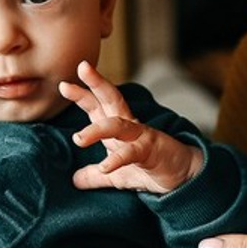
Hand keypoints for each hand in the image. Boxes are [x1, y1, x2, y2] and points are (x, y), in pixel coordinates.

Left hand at [60, 60, 203, 192]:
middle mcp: (129, 126)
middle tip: (82, 67)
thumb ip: (95, 176)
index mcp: (118, 128)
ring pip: (118, 125)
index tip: (63, 85)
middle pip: (111, 99)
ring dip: (97, 129)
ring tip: (78, 139)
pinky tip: (105, 166)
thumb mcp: (116, 175)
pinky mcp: (152, 151)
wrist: (183, 178)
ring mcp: (142, 136)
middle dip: (96, 83)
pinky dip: (118, 159)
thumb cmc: (149, 169)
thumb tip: (74, 180)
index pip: (98, 106)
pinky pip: (133, 153)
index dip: (82, 94)